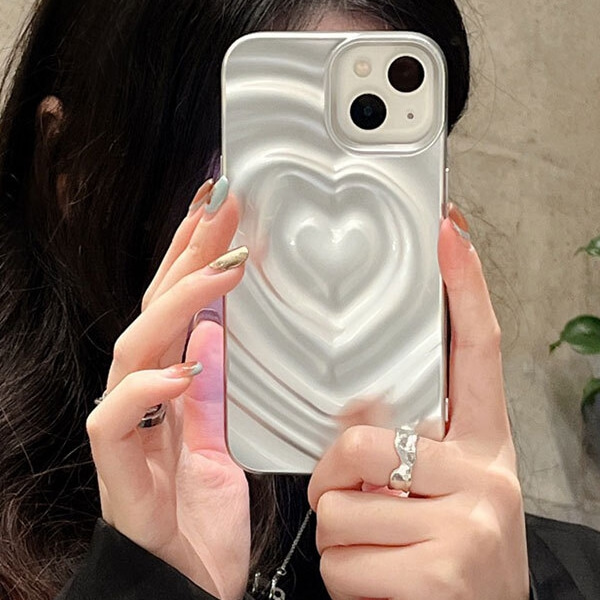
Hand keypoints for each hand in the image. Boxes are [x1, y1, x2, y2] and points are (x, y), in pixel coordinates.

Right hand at [86, 180, 249, 599]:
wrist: (187, 584)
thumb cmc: (202, 514)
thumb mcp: (219, 435)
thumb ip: (213, 387)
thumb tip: (214, 335)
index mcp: (167, 385)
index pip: (176, 304)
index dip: (192, 254)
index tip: (219, 209)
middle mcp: (141, 397)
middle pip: (154, 310)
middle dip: (185, 256)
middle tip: (220, 209)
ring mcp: (125, 429)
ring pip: (132, 349)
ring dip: (175, 305)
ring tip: (220, 271)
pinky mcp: (120, 470)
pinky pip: (116, 421)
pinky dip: (147, 390)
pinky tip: (182, 368)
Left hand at [308, 209, 529, 599]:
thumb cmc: (452, 555)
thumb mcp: (444, 491)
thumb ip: (408, 443)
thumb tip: (359, 406)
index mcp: (485, 446)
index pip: (477, 351)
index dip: (464, 287)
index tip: (448, 232)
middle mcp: (485, 476)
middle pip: (361, 439)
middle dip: (335, 475)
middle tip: (355, 498)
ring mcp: (467, 524)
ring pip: (339, 505)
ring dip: (342, 531)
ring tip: (380, 548)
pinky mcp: (440, 572)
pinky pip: (341, 556)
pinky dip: (344, 575)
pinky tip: (382, 582)